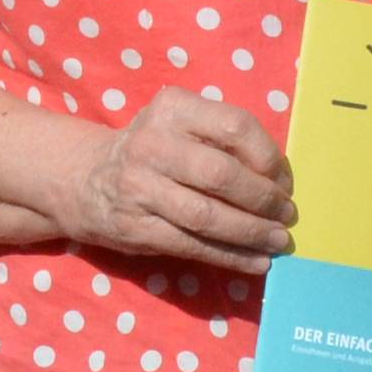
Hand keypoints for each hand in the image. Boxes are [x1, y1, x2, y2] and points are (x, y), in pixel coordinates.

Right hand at [53, 89, 291, 271]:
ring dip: (252, 233)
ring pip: (208, 216)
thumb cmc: (152, 151)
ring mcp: (139, 187)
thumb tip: (280, 181)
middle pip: (222, 175)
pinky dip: (231, 256)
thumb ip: (221, 141)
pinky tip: (256, 262)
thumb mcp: (179, 125)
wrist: (85, 180)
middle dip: (264, 200)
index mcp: (172, 108)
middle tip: (287, 215)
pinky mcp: (135, 228)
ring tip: (277, 241)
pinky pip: (193, 246)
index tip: (283, 179)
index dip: (268, 156)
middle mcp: (152, 144)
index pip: (235, 126)